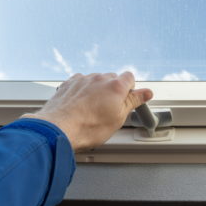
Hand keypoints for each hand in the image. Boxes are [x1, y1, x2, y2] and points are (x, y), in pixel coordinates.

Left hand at [21, 72, 152, 150]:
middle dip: (112, 90)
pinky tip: (79, 105)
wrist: (59, 128)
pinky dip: (82, 90)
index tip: (127, 98)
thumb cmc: (89, 127)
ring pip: (95, 80)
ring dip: (96, 90)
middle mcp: (100, 78)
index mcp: (116, 86)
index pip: (130, 77)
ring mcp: (83, 79)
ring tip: (91, 110)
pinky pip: (81, 82)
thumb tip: (147, 92)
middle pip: (112, 78)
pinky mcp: (69, 83)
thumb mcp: (118, 118)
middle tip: (108, 109)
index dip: (130, 88)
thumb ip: (133, 101)